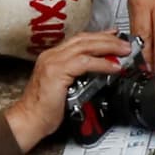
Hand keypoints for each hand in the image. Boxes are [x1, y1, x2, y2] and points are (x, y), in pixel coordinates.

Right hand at [4, 30, 135, 150]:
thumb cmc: (45, 108)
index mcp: (52, 56)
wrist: (29, 119)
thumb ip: (78, 75)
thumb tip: (98, 71)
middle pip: (84, 39)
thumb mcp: (65, 86)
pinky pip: (84, 63)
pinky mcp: (57, 72)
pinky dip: (102, 63)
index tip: (114, 35)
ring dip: (108, 47)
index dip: (98, 36)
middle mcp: (52, 55)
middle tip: (125, 43)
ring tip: (123, 51)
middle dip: (107, 39)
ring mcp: (53, 62)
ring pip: (85, 47)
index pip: (79, 40)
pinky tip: (113, 67)